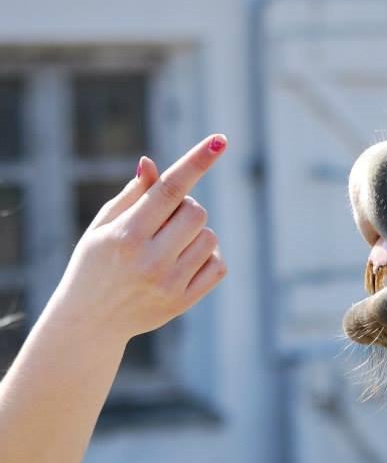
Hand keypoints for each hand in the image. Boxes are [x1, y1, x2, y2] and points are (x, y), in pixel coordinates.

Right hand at [51, 135, 228, 342]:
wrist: (89, 321)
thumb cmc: (95, 263)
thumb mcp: (103, 226)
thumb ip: (133, 195)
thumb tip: (152, 163)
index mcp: (125, 235)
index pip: (169, 190)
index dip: (196, 162)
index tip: (220, 141)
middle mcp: (149, 260)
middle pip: (196, 212)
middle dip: (185, 208)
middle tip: (164, 221)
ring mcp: (169, 283)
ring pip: (210, 237)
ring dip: (196, 234)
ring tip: (169, 246)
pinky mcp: (184, 301)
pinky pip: (218, 265)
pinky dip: (207, 258)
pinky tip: (182, 264)